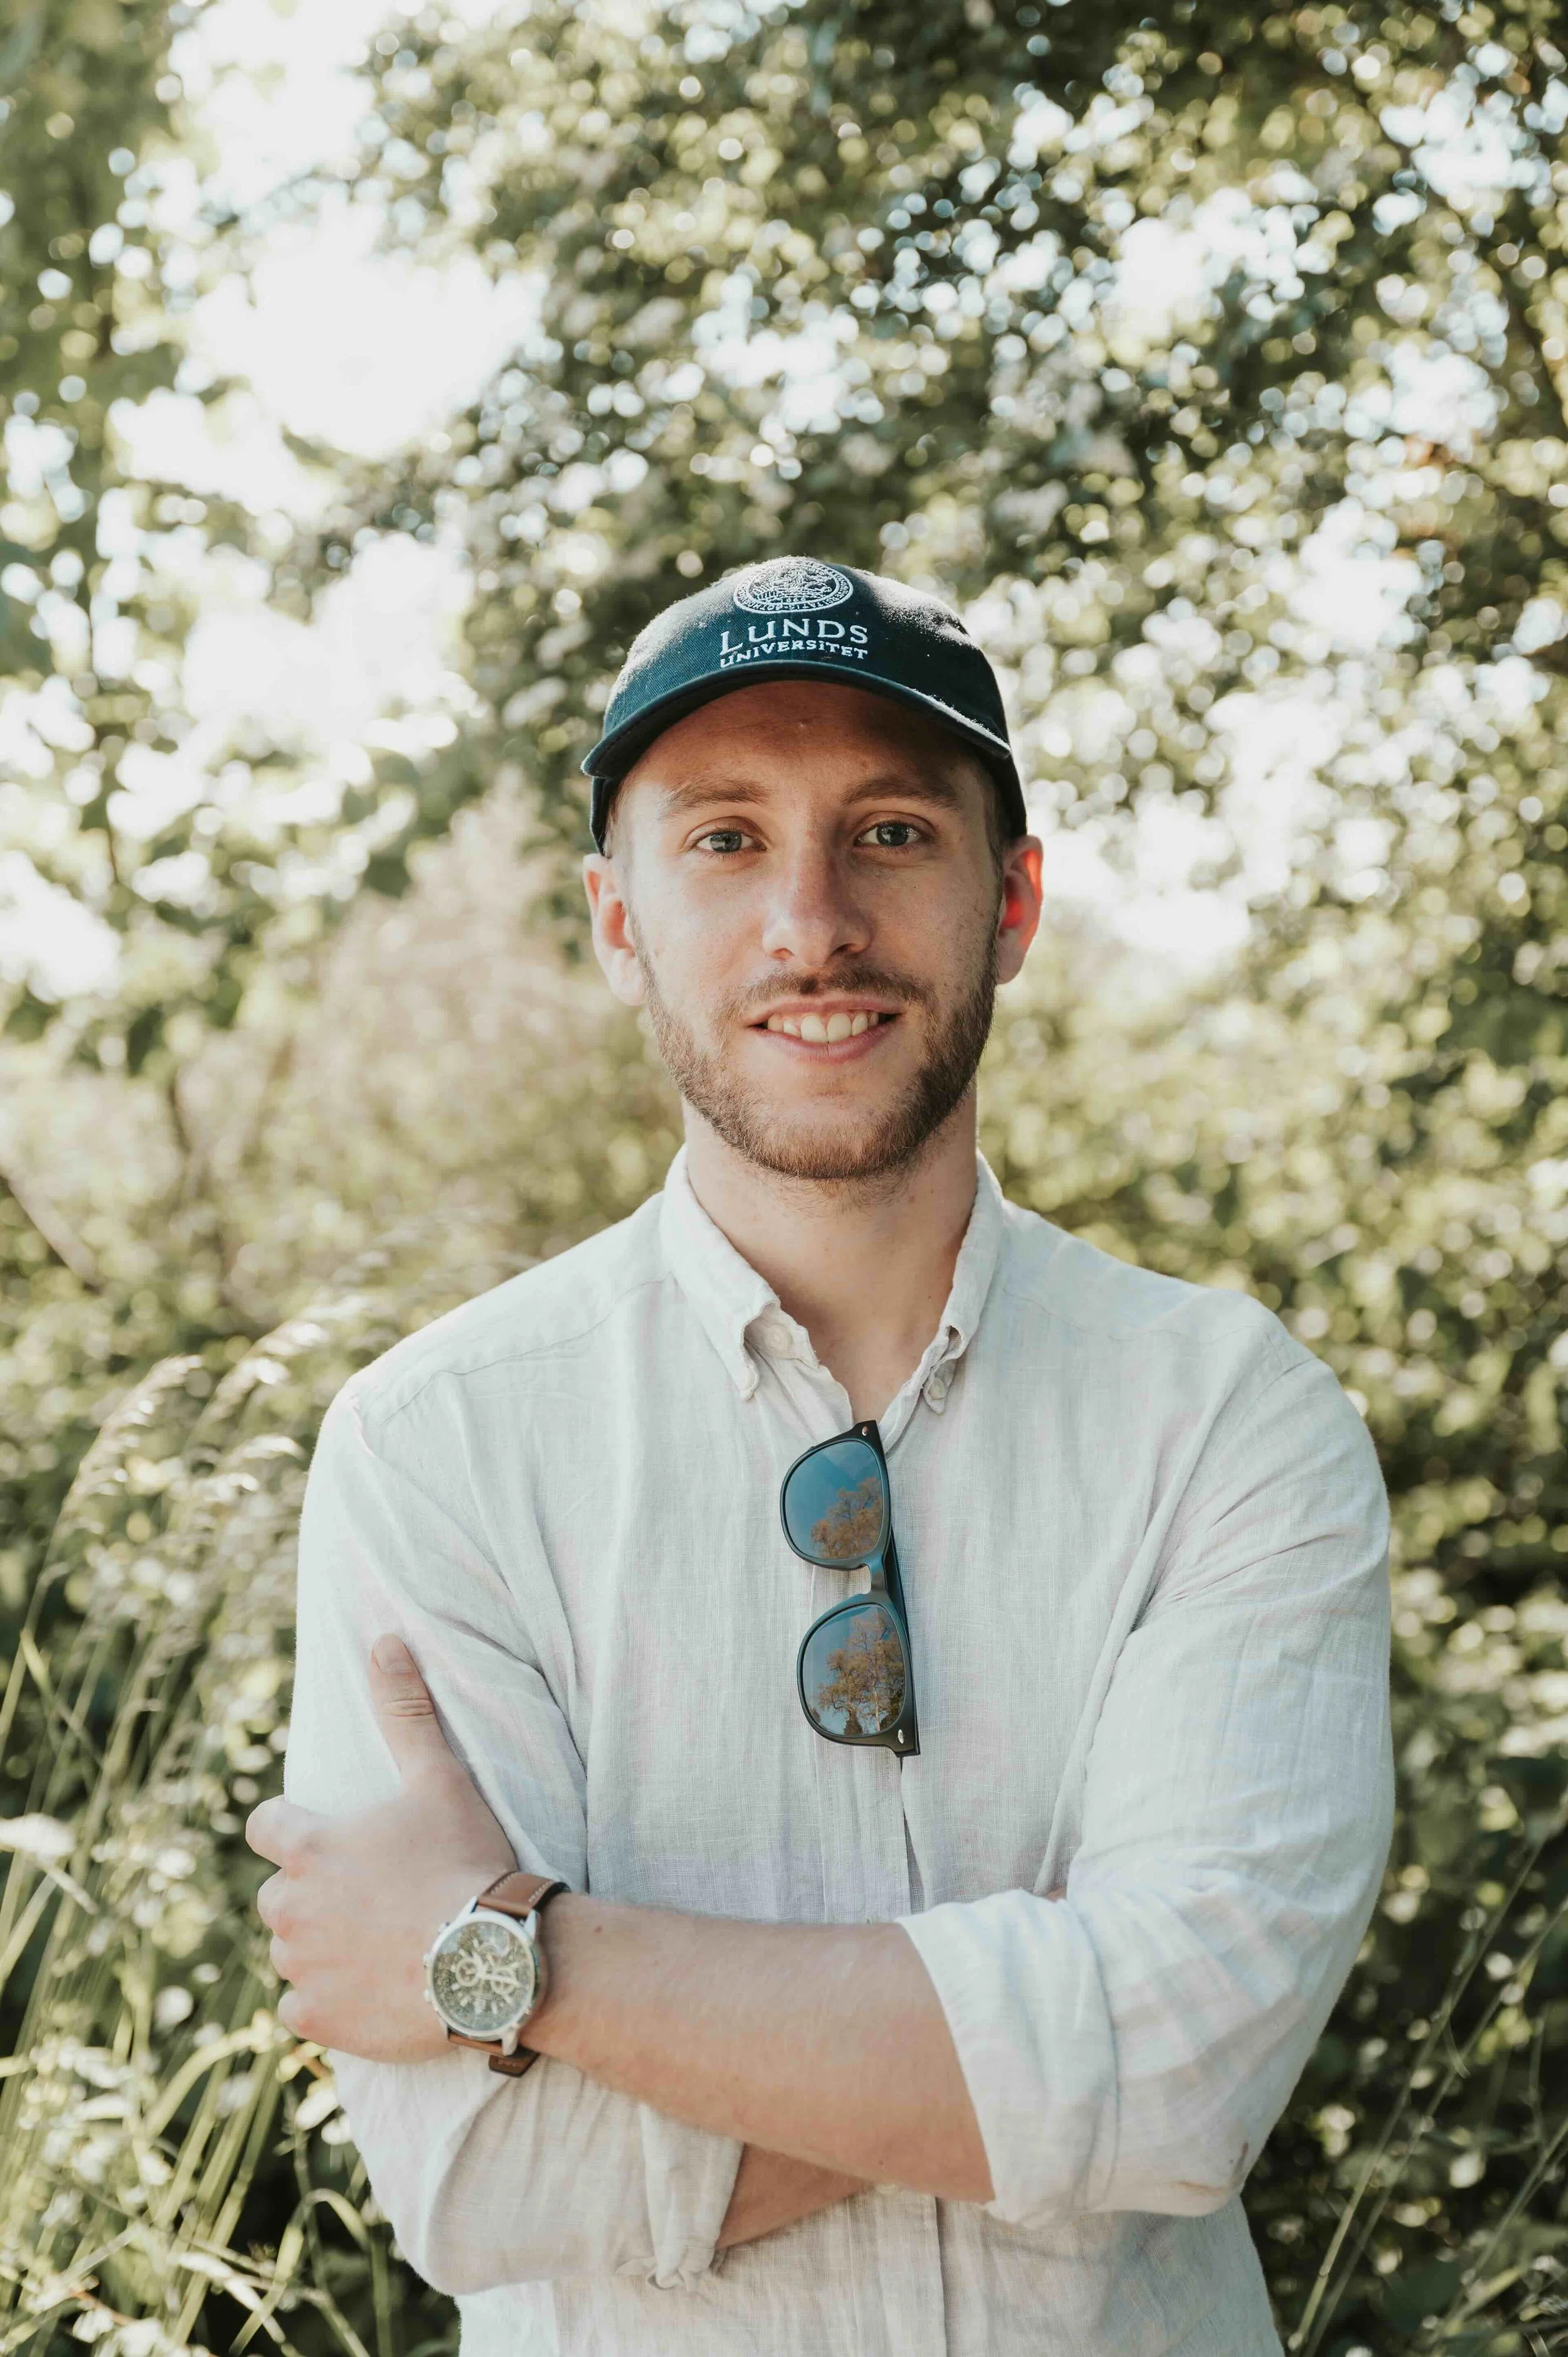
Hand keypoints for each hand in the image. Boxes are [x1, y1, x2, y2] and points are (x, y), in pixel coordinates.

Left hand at [246, 1635, 516, 2059]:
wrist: (492, 1961)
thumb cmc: (466, 1861)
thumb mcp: (439, 1778)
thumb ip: (405, 1710)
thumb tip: (384, 1639)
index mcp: (310, 1848)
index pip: (265, 1826)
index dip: (290, 1827)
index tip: (324, 1837)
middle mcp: (290, 1907)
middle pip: (277, 1894)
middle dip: (311, 1892)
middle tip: (370, 1894)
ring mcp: (300, 1967)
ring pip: (289, 1951)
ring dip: (319, 1945)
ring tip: (377, 1942)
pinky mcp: (317, 2018)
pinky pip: (301, 2007)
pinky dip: (326, 2000)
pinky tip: (369, 1989)